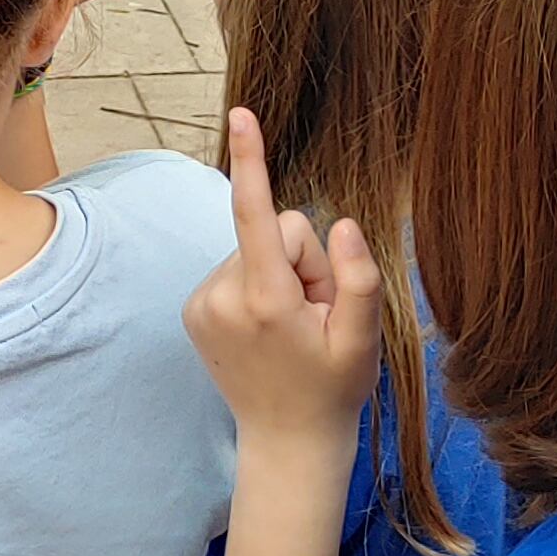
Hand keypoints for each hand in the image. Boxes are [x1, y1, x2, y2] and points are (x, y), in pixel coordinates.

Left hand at [184, 105, 383, 444]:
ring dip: (281, 279)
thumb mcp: (362, 339)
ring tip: (291, 329)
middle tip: (316, 319)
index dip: (252, 161)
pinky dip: (258, 288)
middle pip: (277, 233)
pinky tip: (268, 330)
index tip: (241, 114)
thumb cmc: (332, 389)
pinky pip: (237, 268)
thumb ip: (357, 278)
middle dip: (305, 265)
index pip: (257, 214)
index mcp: (266, 299)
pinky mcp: (194, 308)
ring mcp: (202, 303)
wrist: (286, 441)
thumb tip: (342, 223)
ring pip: (256, 250)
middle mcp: (223, 295)